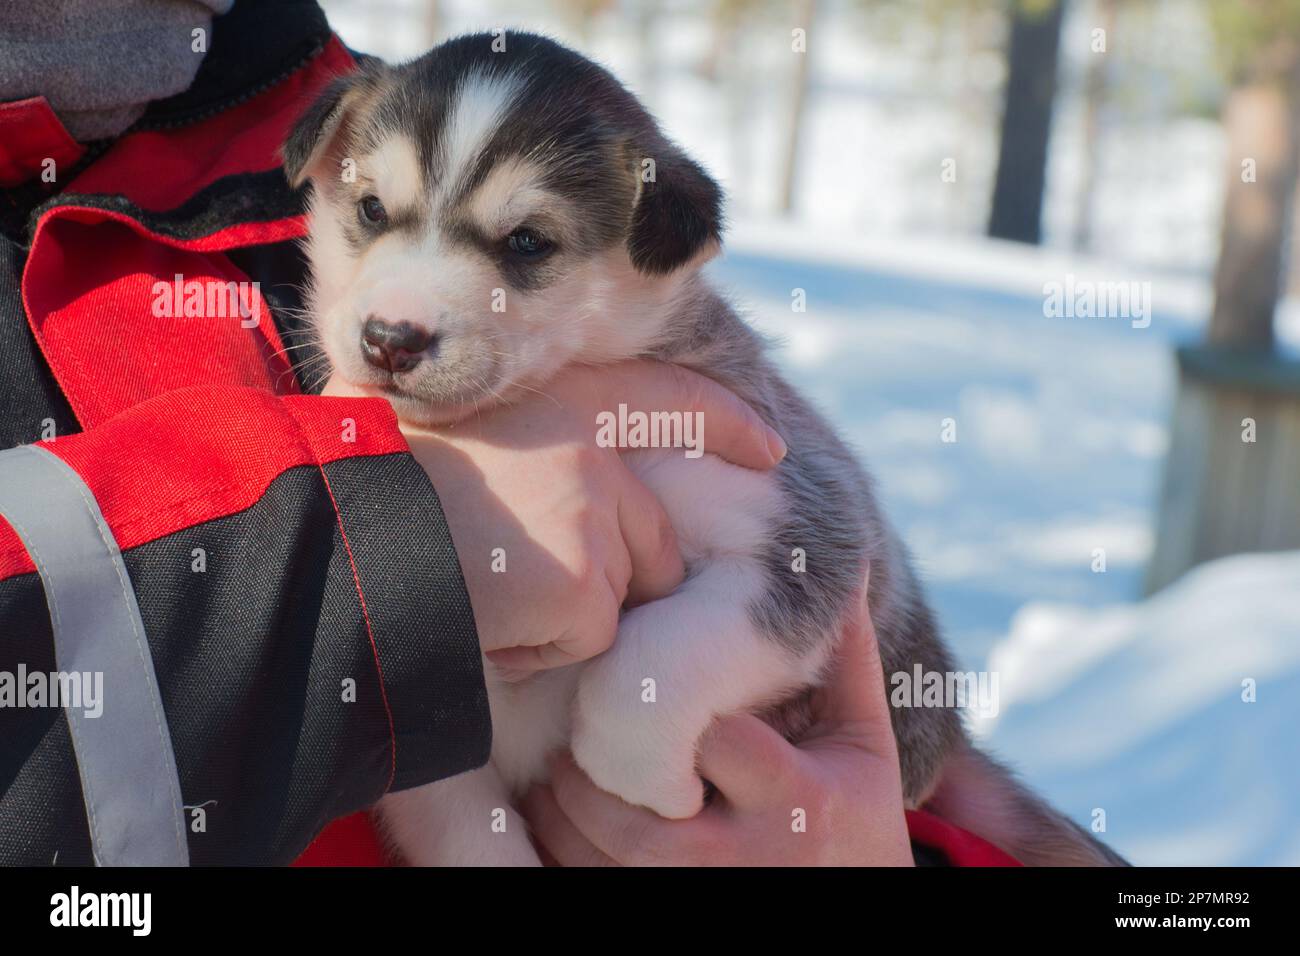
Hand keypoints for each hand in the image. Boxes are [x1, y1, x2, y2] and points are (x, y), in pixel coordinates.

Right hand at [324, 361, 785, 671]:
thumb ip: (507, 429)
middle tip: (498, 563)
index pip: (662, 397)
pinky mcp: (581, 583)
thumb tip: (543, 462)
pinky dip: (538, 648)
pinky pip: (588, 638)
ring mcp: (588, 512)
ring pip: (617, 593)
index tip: (768, 445)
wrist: (321, 548)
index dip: (722, 420)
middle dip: (598, 572)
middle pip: (644, 536)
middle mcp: (583, 446)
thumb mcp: (432, 424)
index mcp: (548, 398)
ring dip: (560, 613)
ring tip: (477, 587)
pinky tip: (481, 618)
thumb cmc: (358, 490)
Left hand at [520, 568, 915, 864]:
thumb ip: (846, 657)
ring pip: (606, 858)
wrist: (864, 902)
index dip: (666, 704)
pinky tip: (560, 819)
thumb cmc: (857, 815)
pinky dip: (564, 853)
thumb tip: (846, 566)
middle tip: (579, 729)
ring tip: (560, 771)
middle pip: (639, 814)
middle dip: (594, 768)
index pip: (710, 738)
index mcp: (796, 799)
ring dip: (566, 812)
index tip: (648, 679)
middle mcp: (745, 858)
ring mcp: (705, 896)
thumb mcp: (862, 738)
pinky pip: (596, 886)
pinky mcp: (674, 917)